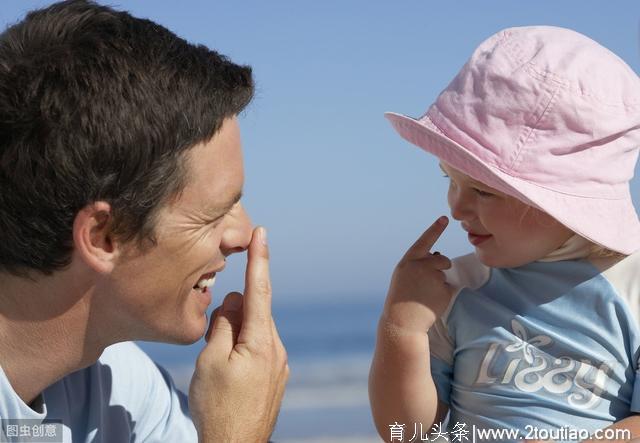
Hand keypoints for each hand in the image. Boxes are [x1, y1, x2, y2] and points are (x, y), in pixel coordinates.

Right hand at [188, 227, 288, 442]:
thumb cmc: (218, 407)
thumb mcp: (210, 361)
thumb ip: (223, 324)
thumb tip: (235, 300)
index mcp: (261, 341)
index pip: (260, 289)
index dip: (259, 259)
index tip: (262, 232)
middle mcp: (277, 348)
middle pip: (254, 312)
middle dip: (234, 311)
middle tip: (212, 336)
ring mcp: (280, 364)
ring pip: (255, 331)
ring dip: (236, 332)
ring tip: (218, 362)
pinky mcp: (276, 376)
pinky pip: (258, 348)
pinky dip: (242, 347)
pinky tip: (228, 370)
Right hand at [382, 216, 453, 333]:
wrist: (402, 321)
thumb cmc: (402, 297)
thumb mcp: (404, 275)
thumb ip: (419, 262)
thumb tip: (440, 255)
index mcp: (408, 261)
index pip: (424, 241)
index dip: (435, 229)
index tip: (445, 218)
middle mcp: (421, 266)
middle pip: (441, 259)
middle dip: (439, 267)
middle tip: (425, 283)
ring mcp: (433, 278)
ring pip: (445, 274)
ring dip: (439, 282)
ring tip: (424, 294)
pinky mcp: (444, 291)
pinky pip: (449, 287)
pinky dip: (443, 294)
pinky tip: (430, 301)